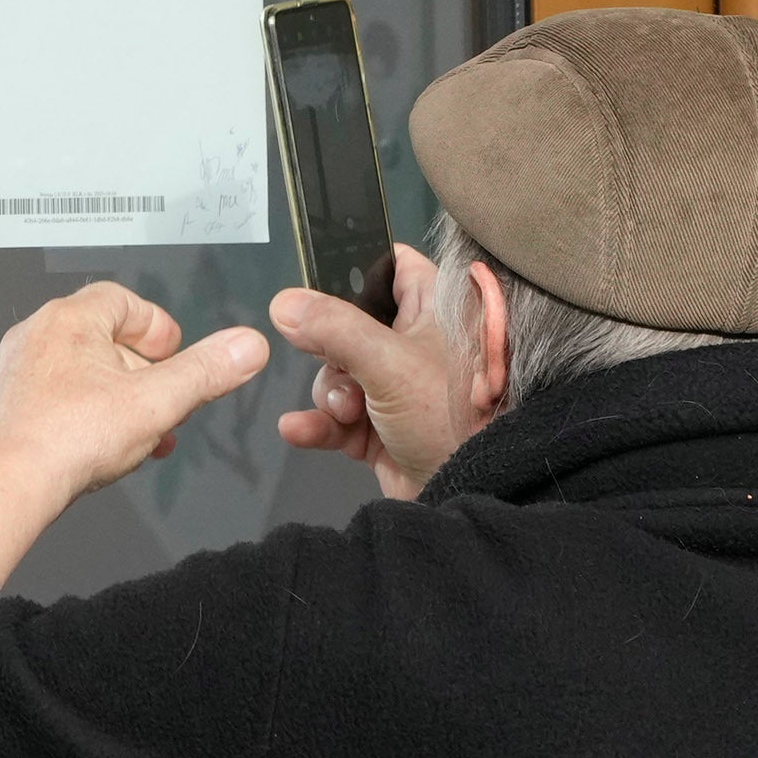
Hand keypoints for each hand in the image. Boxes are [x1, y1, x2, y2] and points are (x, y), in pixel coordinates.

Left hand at [0, 282, 269, 582]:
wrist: (8, 485)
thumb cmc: (66, 440)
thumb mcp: (157, 402)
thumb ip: (205, 372)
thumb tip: (246, 347)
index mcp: (69, 320)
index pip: (123, 300)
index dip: (157, 327)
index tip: (174, 354)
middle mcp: (36, 337)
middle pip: (105, 340)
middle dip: (145, 375)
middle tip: (166, 402)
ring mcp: (16, 372)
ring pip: (82, 375)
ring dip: (120, 401)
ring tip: (143, 432)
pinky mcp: (6, 407)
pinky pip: (56, 400)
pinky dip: (87, 417)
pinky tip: (105, 449)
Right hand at [271, 243, 471, 500]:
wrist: (473, 492)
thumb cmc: (449, 415)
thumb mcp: (388, 362)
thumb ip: (333, 328)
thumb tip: (284, 303)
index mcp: (435, 310)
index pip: (393, 266)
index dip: (356, 271)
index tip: (320, 288)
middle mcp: (417, 343)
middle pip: (348, 325)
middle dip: (331, 354)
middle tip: (344, 369)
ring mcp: (398, 388)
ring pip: (338, 374)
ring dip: (330, 395)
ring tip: (347, 414)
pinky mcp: (381, 429)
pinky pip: (334, 417)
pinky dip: (318, 424)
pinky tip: (299, 429)